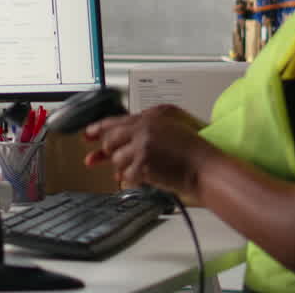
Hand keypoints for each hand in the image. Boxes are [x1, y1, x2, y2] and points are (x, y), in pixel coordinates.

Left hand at [83, 104, 219, 197]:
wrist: (206, 167)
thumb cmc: (196, 150)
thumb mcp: (174, 124)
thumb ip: (150, 124)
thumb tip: (127, 134)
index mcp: (152, 115)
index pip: (117, 120)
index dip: (98, 129)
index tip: (87, 135)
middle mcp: (145, 127)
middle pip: (111, 139)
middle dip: (107, 152)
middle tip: (104, 158)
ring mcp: (143, 145)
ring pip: (117, 159)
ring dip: (124, 167)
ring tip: (141, 169)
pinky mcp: (143, 163)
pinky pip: (126, 174)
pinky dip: (132, 179)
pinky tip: (142, 177)